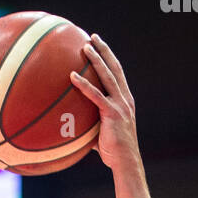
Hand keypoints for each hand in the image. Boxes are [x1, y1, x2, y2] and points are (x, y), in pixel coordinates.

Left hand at [70, 34, 139, 171]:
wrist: (125, 161)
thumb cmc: (113, 152)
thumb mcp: (101, 133)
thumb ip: (90, 124)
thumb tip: (71, 126)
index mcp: (125, 100)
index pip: (117, 73)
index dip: (109, 58)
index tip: (100, 45)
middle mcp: (125, 98)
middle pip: (114, 68)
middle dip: (104, 50)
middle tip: (93, 36)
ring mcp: (120, 104)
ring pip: (107, 76)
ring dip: (96, 59)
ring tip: (84, 47)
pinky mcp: (112, 113)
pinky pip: (95, 95)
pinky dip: (84, 84)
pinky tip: (72, 76)